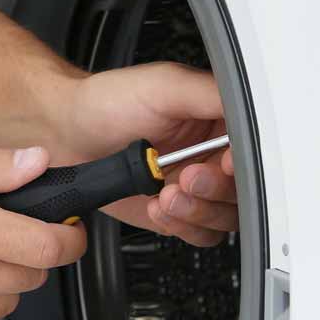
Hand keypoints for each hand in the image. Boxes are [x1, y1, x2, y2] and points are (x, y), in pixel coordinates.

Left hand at [58, 63, 238, 246]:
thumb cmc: (107, 103)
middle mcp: (211, 156)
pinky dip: (180, 226)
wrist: (65, 133)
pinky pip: (197, 233)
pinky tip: (156, 206)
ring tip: (166, 194)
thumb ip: (212, 95)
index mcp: (220, 121)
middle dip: (215, 190)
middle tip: (186, 178)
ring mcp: (193, 187)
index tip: (222, 164)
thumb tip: (252, 105)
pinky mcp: (174, 212)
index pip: (255, 151)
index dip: (243, 164)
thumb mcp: (165, 86)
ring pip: (224, 218)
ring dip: (198, 211)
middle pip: (244, 191)